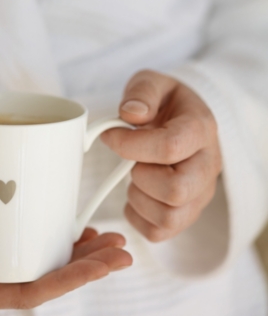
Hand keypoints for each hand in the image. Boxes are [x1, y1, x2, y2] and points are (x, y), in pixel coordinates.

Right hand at [0, 193, 131, 309]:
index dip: (70, 280)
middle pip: (46, 276)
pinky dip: (53, 235)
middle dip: (88, 265)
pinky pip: (27, 241)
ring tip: (109, 239)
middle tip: (121, 250)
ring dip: (78, 251)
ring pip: (42, 259)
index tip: (104, 265)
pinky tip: (73, 230)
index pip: (29, 291)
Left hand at [101, 70, 221, 241]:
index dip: (130, 145)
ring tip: (136, 177)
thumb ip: (142, 92)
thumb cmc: (165, 105)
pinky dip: (138, 216)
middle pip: (176, 190)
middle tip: (132, 162)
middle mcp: (207, 167)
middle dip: (140, 177)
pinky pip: (158, 232)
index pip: (170, 147)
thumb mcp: (153, 84)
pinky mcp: (186, 214)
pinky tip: (137, 193)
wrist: (182, 123)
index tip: (109, 136)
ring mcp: (199, 195)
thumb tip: (130, 114)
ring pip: (168, 217)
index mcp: (200, 130)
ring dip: (138, 198)